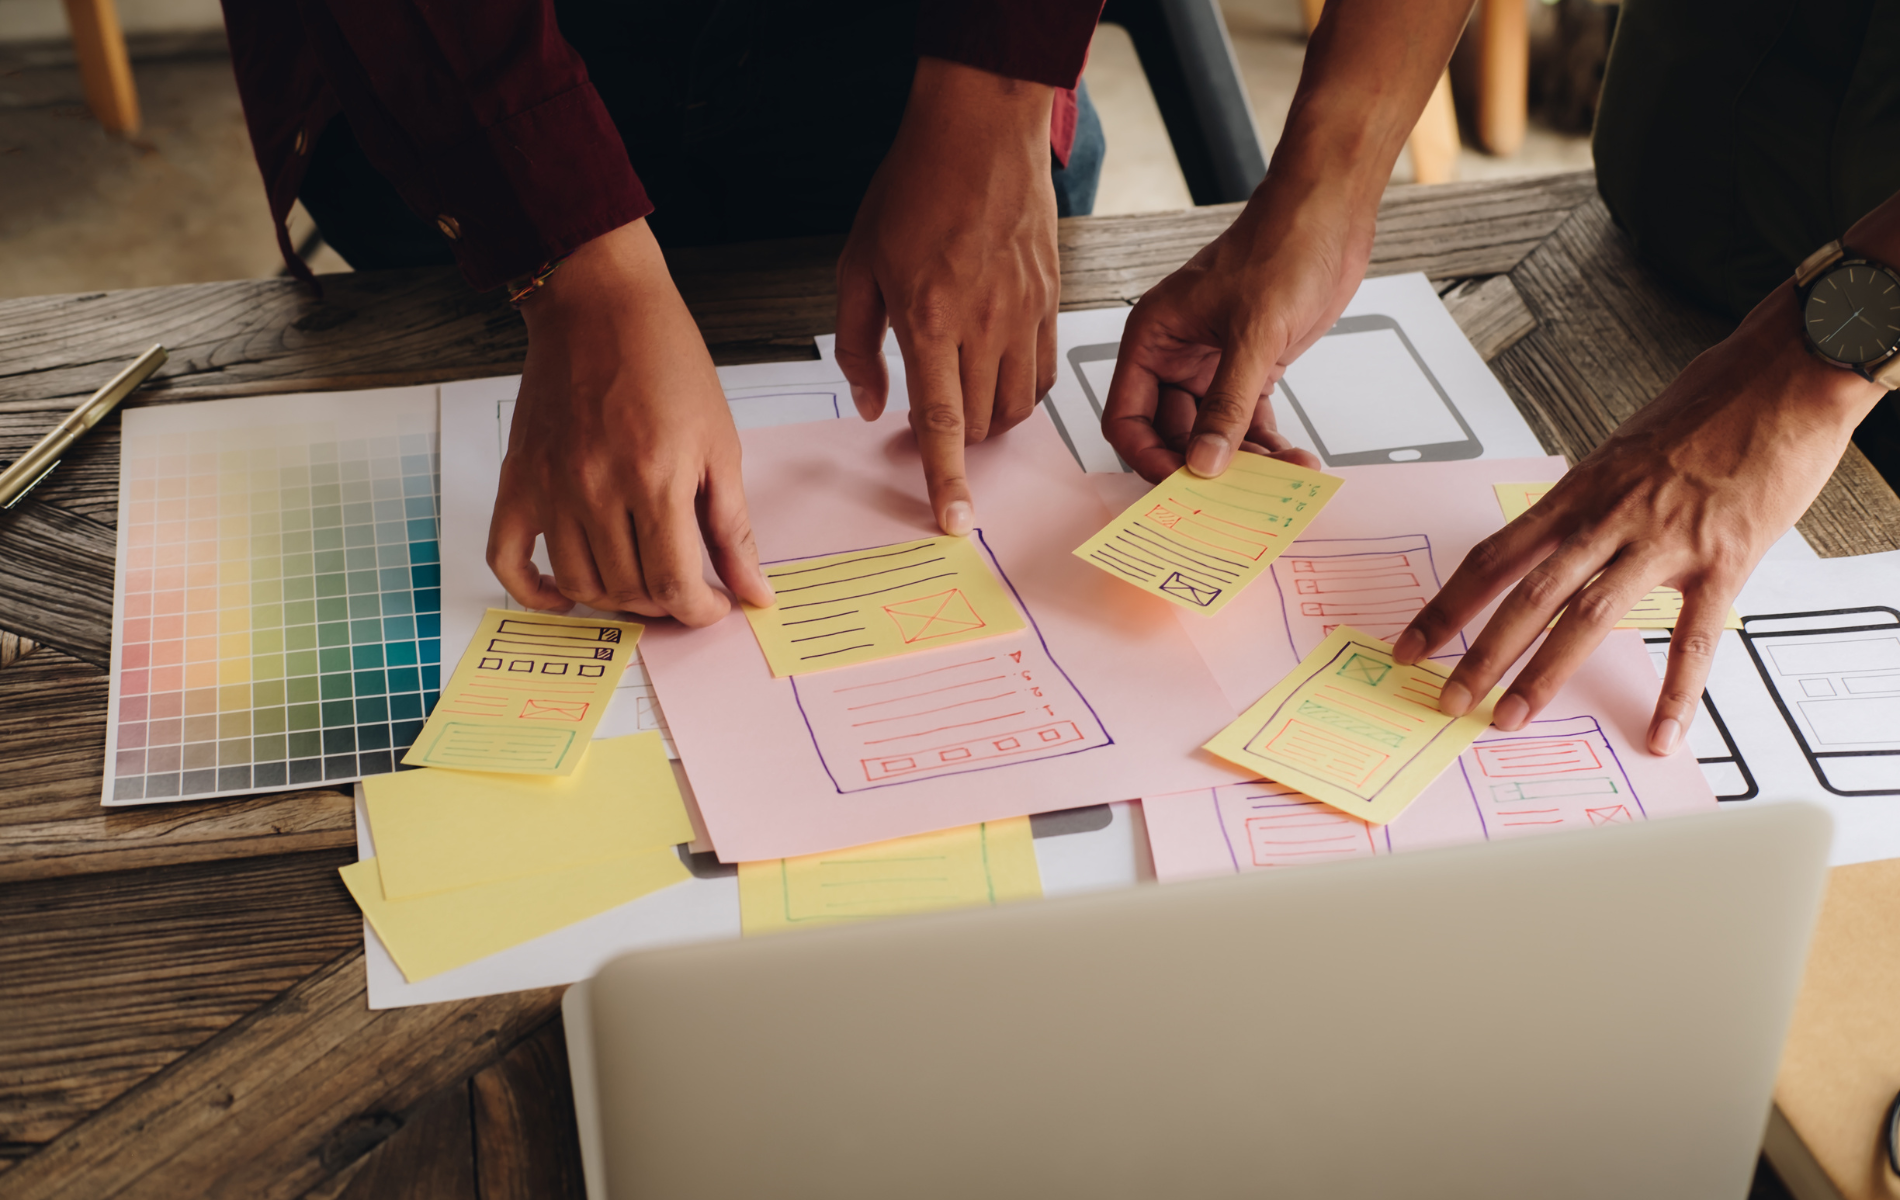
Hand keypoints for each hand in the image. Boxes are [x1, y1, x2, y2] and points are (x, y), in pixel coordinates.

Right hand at [487, 218, 773, 624]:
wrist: (599, 304)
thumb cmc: (667, 362)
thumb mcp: (720, 443)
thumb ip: (734, 527)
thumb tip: (754, 592)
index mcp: (655, 479)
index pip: (674, 585)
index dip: (700, 611)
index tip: (713, 607)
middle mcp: (596, 489)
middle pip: (629, 590)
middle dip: (665, 605)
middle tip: (683, 589)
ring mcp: (549, 487)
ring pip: (579, 583)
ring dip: (615, 600)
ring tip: (641, 585)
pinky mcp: (517, 480)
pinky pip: (508, 559)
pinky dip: (535, 591)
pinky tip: (567, 595)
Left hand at [835, 57, 1058, 535]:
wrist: (981, 129)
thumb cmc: (914, 187)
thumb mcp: (857, 265)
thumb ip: (859, 345)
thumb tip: (869, 406)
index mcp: (930, 317)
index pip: (941, 423)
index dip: (946, 480)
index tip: (956, 522)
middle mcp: (985, 322)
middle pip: (981, 423)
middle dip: (956, 444)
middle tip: (930, 425)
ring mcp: (1025, 313)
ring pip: (1017, 406)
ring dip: (989, 421)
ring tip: (963, 397)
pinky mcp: (1051, 300)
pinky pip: (1043, 373)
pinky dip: (1020, 392)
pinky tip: (996, 375)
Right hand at [1102, 0, 1473, 481]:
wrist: (1329, 214)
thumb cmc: (1281, 246)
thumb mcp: (1253, 333)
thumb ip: (1227, 405)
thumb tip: (1205, 465)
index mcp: (1152, 339)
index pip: (1127, 418)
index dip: (1149, 458)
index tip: (1183, 487)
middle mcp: (1174, 356)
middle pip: (1171, 436)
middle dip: (1203, 467)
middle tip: (1236, 497)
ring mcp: (1212, 365)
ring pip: (1212, 434)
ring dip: (1244, 462)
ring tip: (1280, 479)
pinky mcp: (1249, 369)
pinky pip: (1247, 423)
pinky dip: (1267, 446)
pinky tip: (1293, 460)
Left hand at [1392, 283, 1884, 752]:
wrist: (1788, 373)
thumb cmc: (1712, 403)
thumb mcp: (1626, 446)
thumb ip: (1593, 497)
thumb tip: (1564, 533)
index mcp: (1580, 491)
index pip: (1494, 556)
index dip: (1448, 604)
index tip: (1413, 642)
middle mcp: (1610, 517)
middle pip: (1527, 595)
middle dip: (1480, 653)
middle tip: (1448, 700)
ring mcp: (1664, 541)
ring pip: (1588, 617)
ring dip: (1545, 673)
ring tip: (1512, 717)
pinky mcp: (1725, 560)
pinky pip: (1694, 638)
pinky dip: (1677, 692)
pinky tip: (1660, 730)